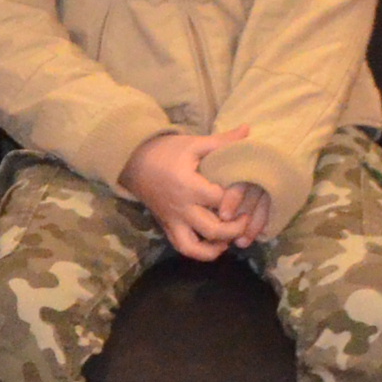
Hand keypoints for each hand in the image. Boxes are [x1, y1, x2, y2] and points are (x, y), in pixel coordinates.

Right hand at [123, 130, 247, 262]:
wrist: (133, 161)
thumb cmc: (166, 151)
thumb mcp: (194, 144)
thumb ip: (223, 141)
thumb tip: (248, 129)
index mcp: (188, 186)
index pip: (221, 200)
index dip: (238, 198)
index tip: (248, 192)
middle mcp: (181, 208)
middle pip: (213, 230)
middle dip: (234, 229)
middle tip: (246, 219)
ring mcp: (173, 220)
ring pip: (194, 247)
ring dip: (216, 248)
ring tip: (229, 239)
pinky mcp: (167, 226)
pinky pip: (182, 247)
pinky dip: (199, 252)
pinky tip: (214, 245)